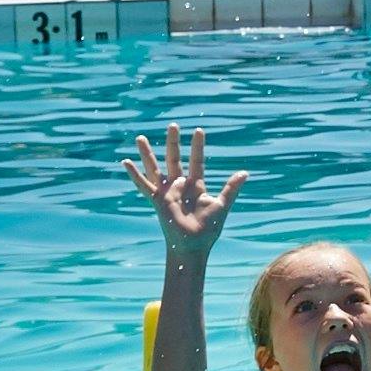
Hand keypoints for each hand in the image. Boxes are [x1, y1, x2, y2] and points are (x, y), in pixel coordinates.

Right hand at [124, 128, 245, 248]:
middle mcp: (179, 186)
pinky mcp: (157, 200)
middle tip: (172, 125)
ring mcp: (167, 192)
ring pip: (156, 167)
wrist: (194, 246)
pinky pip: (143, 184)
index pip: (196, 161)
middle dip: (173, 142)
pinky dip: (134, 174)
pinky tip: (125, 162)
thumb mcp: (222, 205)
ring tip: (140, 138)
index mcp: (196, 186)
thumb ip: (231, 188)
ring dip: (148, 153)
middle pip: (175, 159)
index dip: (197, 147)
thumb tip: (245, 173)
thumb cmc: (208, 229)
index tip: (199, 130)